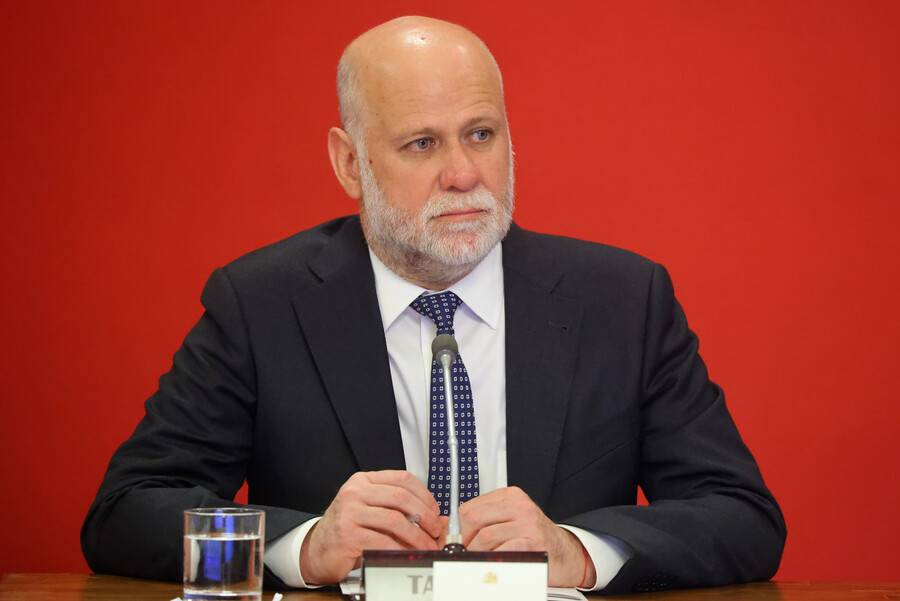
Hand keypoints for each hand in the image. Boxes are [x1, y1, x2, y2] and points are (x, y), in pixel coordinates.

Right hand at [300, 470, 442, 584]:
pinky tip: (408, 554)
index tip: (435, 510)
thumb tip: (431, 515)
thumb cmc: (347, 529)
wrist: (317, 550)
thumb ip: (394, 506)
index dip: (424, 494)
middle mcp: (355, 492)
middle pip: (401, 497)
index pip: (402, 478)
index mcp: (364, 480)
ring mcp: (349, 512)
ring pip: (395, 520)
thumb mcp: (369, 508)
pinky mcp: (348, 535)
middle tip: (435, 530)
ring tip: (426, 545)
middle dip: (425, 515)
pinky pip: (383, 541)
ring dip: (417, 535)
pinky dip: (401, 549)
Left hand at [459, 486, 596, 587]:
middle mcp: (519, 506)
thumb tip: (450, 530)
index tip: (455, 541)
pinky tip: (494, 564)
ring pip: (485, 537)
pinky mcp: (533, 543)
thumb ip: (485, 521)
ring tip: (477, 561)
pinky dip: (492, 561)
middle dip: (463, 540)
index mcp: (510, 496)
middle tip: (463, 553)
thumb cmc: (535, 538)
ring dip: (476, 554)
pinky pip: (502, 551)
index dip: (457, 528)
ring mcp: (527, 523)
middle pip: (474, 519)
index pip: (470, 508)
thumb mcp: (510, 521)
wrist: (566, 553)